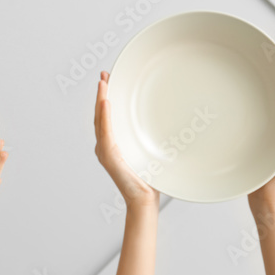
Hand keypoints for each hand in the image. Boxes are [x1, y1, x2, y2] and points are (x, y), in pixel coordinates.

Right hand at [94, 71, 158, 209]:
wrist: (144, 199)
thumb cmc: (148, 180)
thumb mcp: (151, 153)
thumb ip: (152, 139)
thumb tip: (173, 123)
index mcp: (113, 144)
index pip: (107, 116)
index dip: (106, 98)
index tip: (109, 80)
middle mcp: (105, 145)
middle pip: (100, 114)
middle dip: (102, 94)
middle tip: (104, 75)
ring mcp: (104, 150)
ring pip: (100, 119)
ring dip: (101, 100)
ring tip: (104, 83)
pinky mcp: (108, 155)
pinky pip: (105, 131)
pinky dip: (105, 116)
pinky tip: (106, 102)